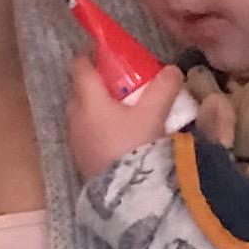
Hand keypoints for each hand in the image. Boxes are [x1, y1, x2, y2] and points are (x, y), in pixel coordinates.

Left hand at [67, 57, 182, 180]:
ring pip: (84, 114)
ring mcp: (76, 140)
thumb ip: (164, 88)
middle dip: (100, 84)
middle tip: (125, 84)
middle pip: (82, 90)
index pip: (80, 66)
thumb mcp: (154, 113)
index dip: (92, 55)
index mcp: (88, 99)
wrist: (125, 194)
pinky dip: (100, 128)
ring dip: (100, 108)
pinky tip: (122, 136)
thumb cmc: (135, 145)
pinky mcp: (81, 160)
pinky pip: (88, 134)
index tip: (109, 54)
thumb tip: (172, 70)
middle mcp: (75, 116)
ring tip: (126, 112)